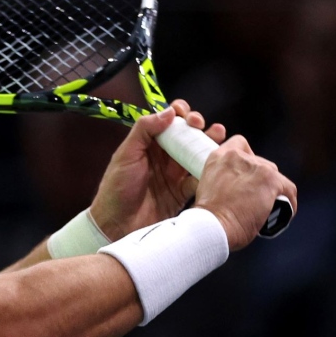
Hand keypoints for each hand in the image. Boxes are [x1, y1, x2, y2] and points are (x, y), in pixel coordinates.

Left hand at [88, 101, 225, 240]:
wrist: (117, 225)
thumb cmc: (116, 189)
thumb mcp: (126, 154)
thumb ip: (145, 130)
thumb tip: (169, 111)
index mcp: (148, 146)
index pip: (167, 123)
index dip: (179, 114)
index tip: (186, 113)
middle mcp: (163, 158)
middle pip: (186, 136)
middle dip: (197, 126)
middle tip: (201, 125)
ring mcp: (174, 176)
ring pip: (196, 155)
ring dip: (209, 144)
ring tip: (218, 135)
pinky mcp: (182, 193)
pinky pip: (199, 179)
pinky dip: (209, 171)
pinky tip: (215, 164)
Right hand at [195, 135, 298, 250]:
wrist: (213, 226)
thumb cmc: (207, 217)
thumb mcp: (205, 188)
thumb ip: (218, 179)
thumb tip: (228, 187)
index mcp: (219, 157)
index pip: (239, 144)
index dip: (246, 159)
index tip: (245, 176)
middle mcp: (238, 156)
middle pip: (260, 163)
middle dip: (260, 180)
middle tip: (255, 199)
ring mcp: (257, 167)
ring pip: (274, 176)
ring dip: (272, 190)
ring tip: (267, 208)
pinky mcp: (271, 180)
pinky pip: (288, 189)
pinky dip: (288, 202)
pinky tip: (283, 214)